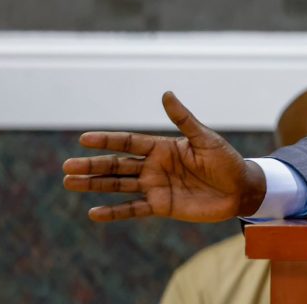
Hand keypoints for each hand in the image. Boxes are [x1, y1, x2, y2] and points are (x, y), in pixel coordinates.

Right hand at [62, 91, 265, 221]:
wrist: (240, 189)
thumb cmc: (226, 160)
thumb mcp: (205, 138)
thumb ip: (184, 120)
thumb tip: (166, 93)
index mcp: (163, 147)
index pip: (128, 142)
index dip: (107, 141)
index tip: (84, 139)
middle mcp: (154, 166)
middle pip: (117, 165)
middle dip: (92, 165)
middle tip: (66, 166)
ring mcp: (156, 186)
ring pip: (119, 185)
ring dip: (95, 185)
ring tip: (69, 183)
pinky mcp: (161, 206)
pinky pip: (133, 209)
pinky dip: (114, 212)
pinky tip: (94, 213)